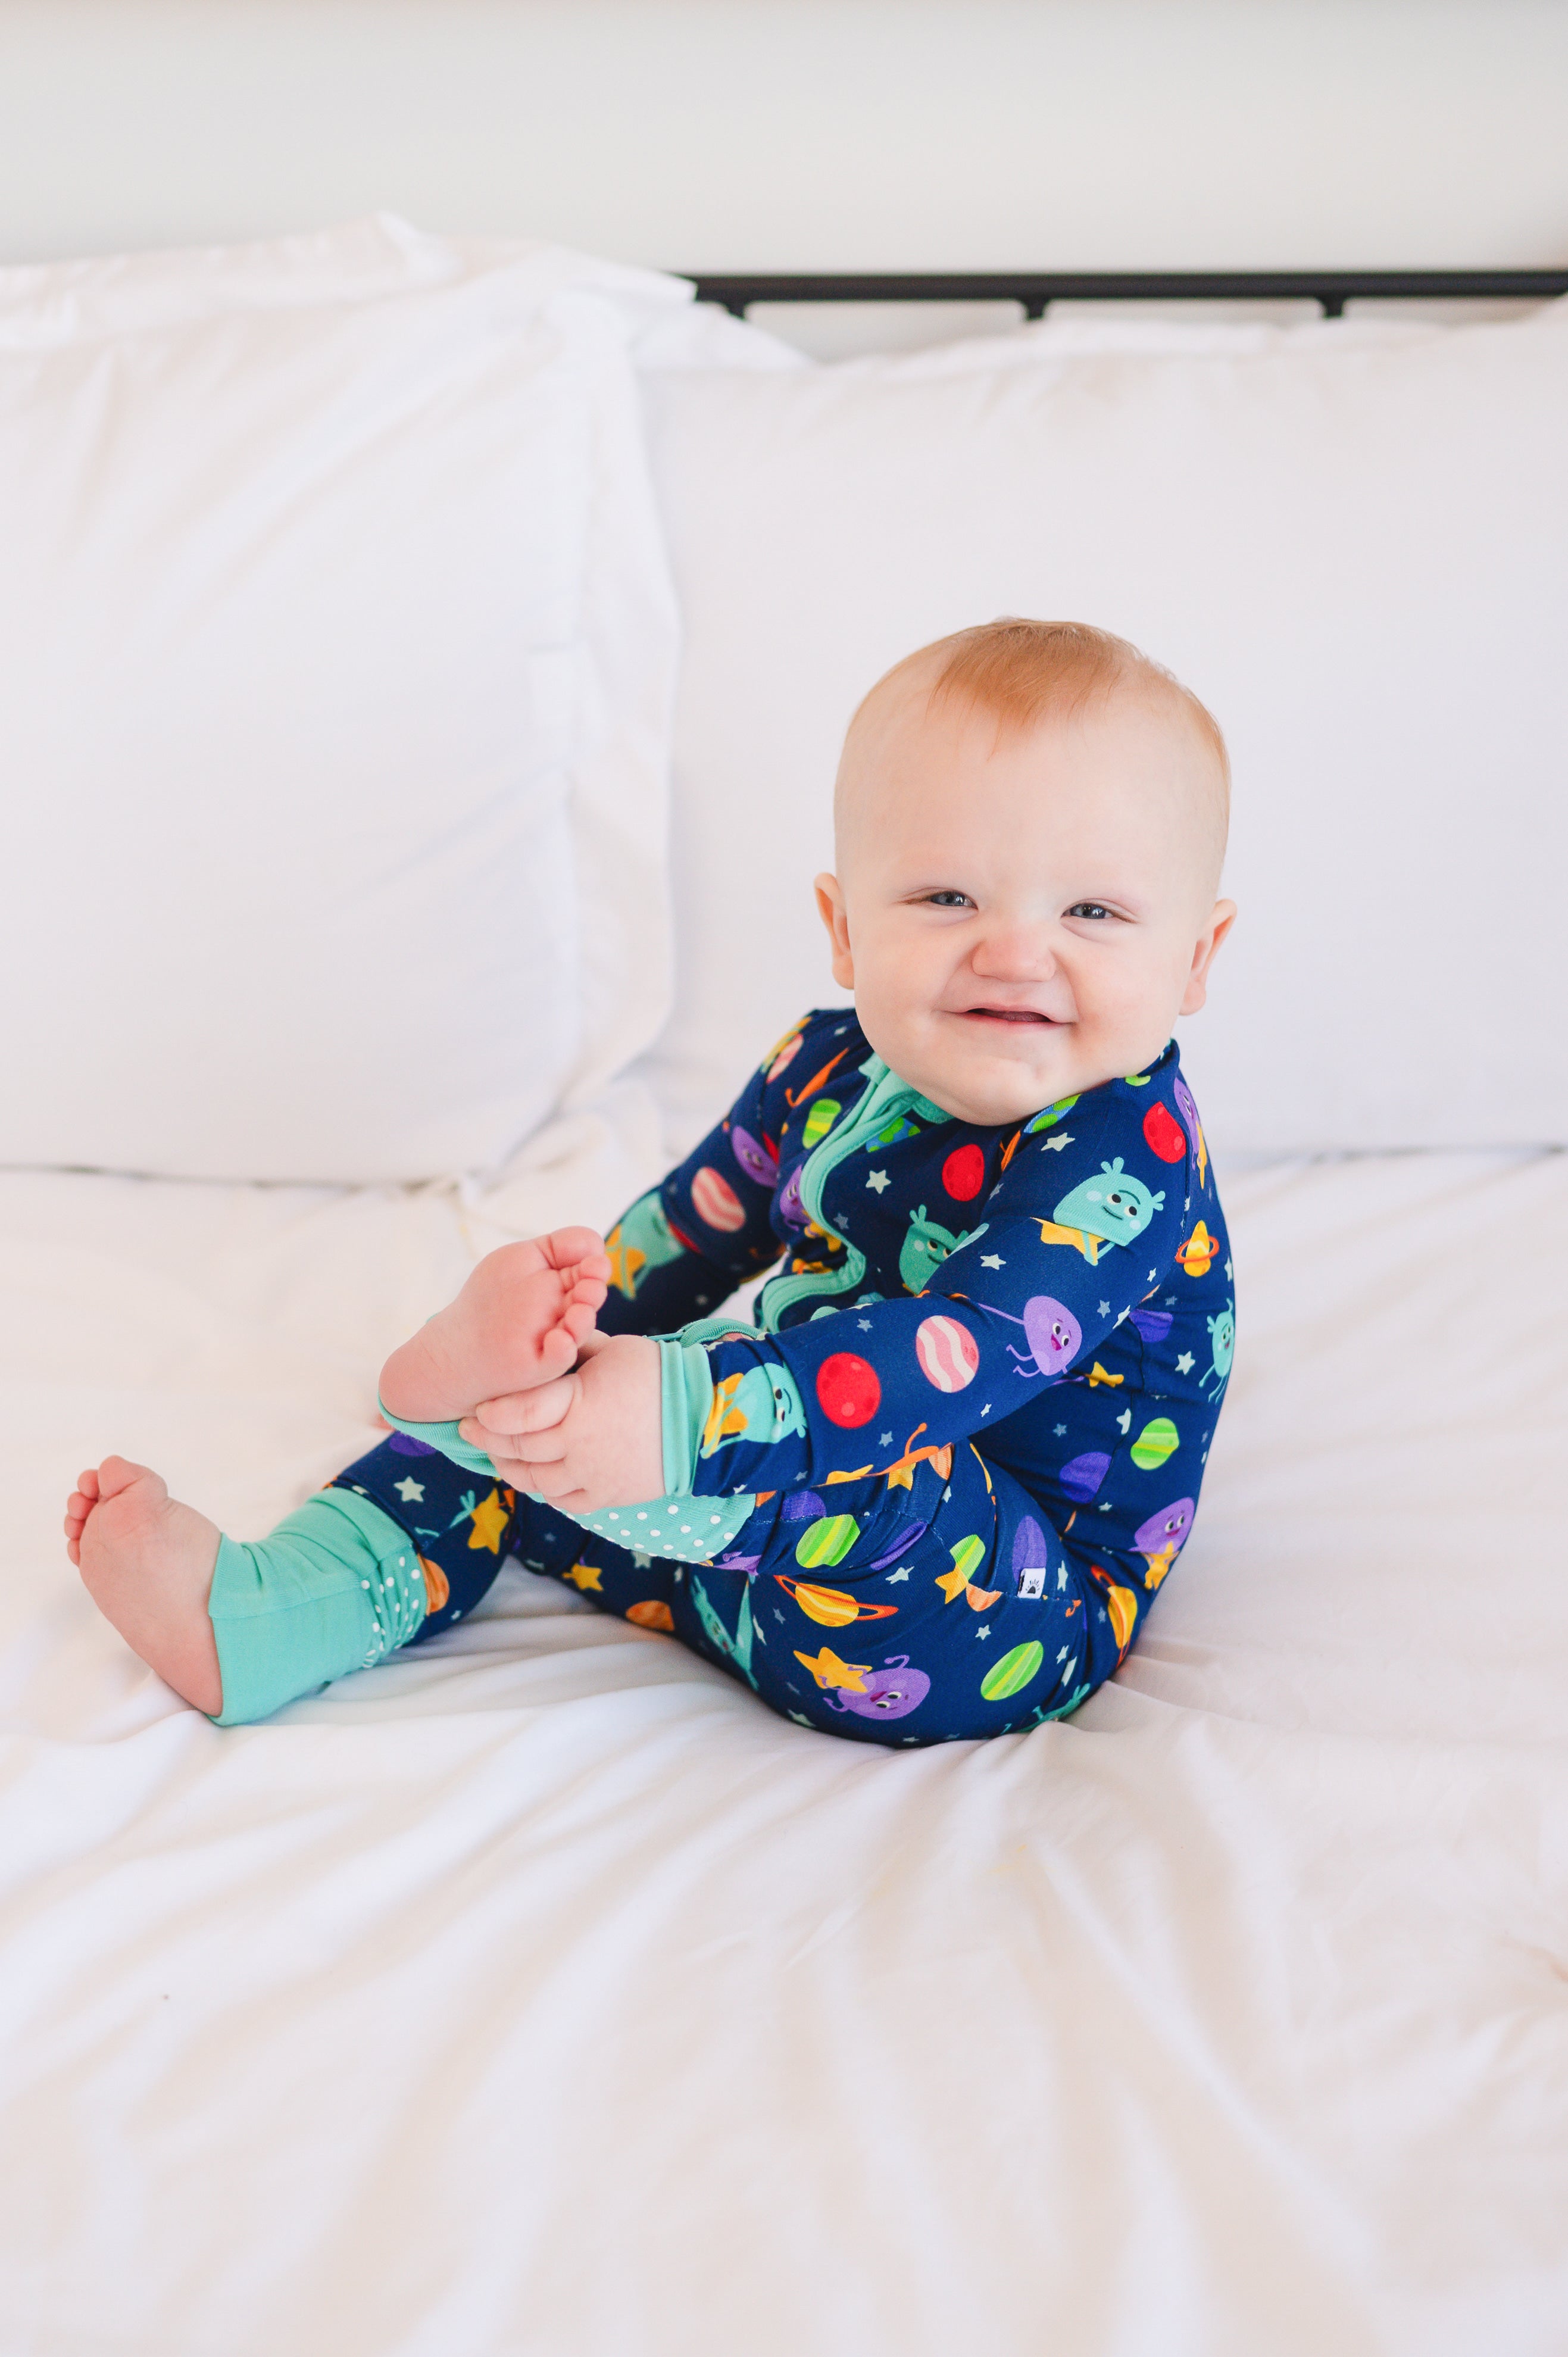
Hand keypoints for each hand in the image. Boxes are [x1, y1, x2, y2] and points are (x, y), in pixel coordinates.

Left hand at [460, 1331, 663, 1511]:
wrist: (703, 1419)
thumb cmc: (657, 1376)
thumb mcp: (612, 1349)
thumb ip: (573, 1349)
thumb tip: (545, 1341)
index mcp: (579, 1402)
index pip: (519, 1412)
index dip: (491, 1413)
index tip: (478, 1408)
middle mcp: (579, 1444)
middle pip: (519, 1447)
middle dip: (488, 1437)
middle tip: (471, 1428)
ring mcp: (591, 1475)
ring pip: (534, 1479)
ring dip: (510, 1466)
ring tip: (498, 1452)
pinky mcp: (605, 1496)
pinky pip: (562, 1501)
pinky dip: (543, 1489)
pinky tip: (535, 1475)